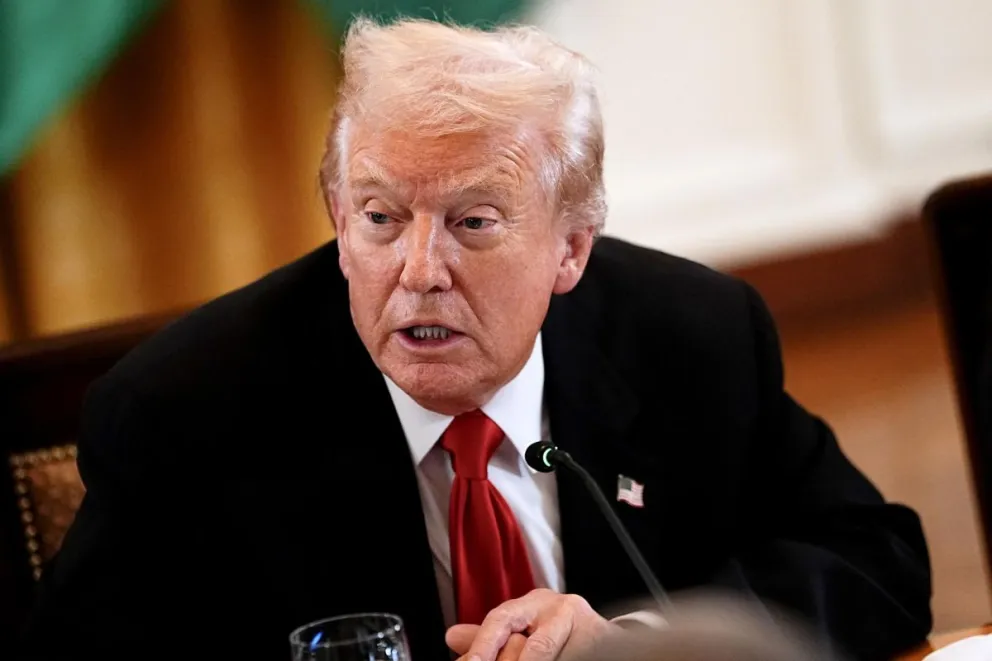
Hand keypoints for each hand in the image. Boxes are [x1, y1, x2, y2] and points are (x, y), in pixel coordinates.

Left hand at [445, 588, 619, 660]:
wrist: (607, 638)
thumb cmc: (556, 630)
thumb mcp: (522, 625)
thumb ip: (489, 635)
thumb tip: (452, 637)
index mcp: (533, 603)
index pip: (502, 619)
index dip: (484, 645)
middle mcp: (561, 610)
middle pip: (535, 646)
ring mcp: (586, 629)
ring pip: (552, 655)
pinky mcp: (603, 642)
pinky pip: (576, 656)